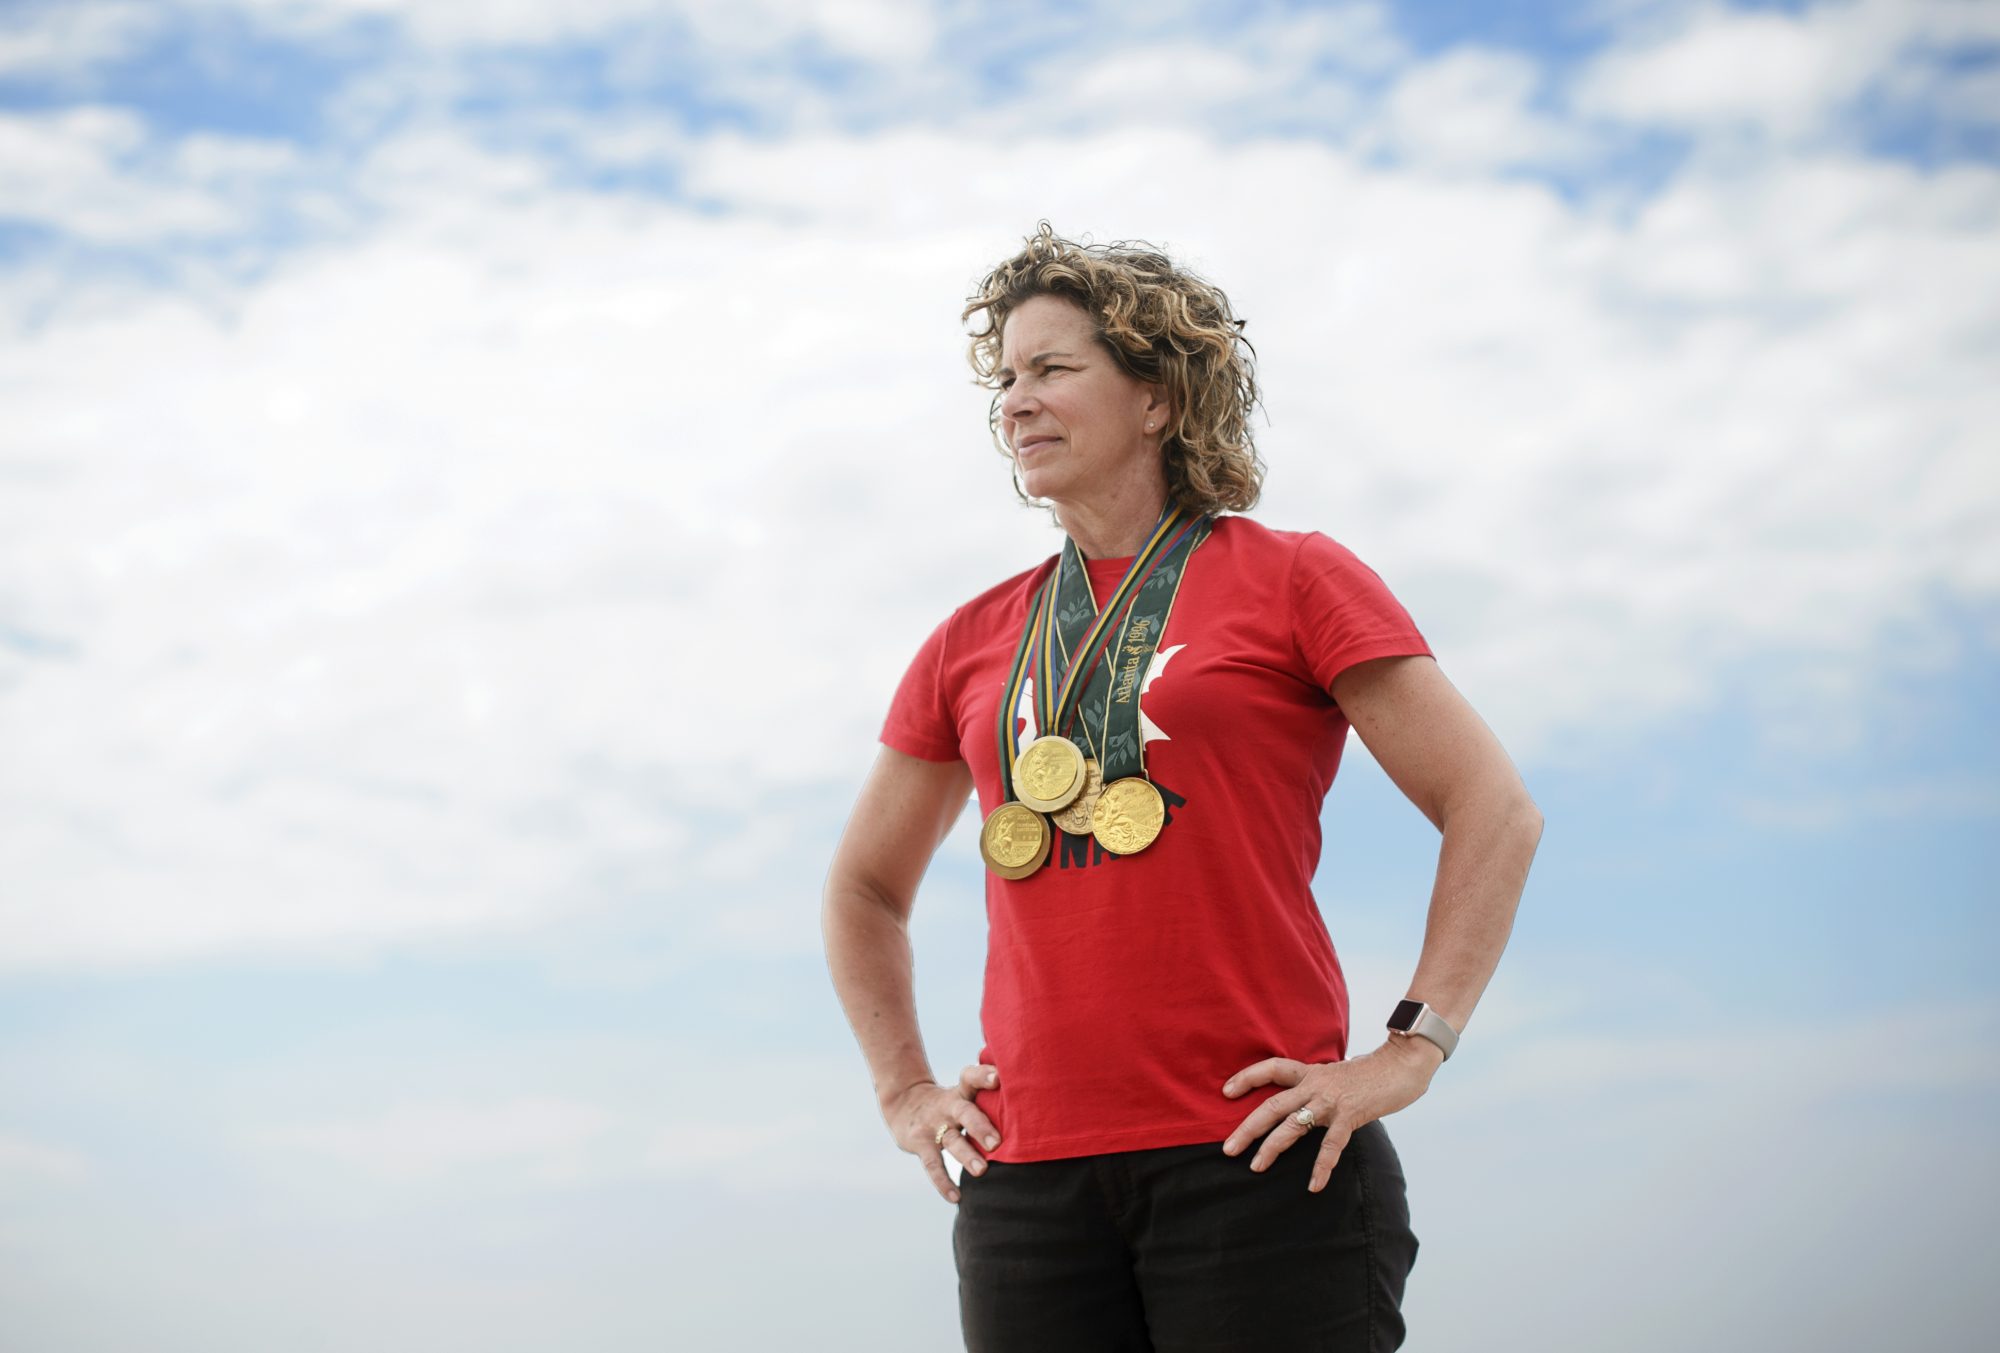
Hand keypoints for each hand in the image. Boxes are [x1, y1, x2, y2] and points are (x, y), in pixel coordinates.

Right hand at [882, 1063, 1001, 1203]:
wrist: (904, 1102)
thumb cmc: (949, 1102)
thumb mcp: (963, 1093)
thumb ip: (988, 1099)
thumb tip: (1030, 1108)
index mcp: (961, 1092)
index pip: (970, 1078)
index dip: (983, 1076)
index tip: (999, 1077)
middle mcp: (948, 1107)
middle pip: (965, 1112)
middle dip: (980, 1127)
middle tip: (997, 1142)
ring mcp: (933, 1125)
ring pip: (952, 1141)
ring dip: (966, 1156)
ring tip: (982, 1171)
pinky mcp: (920, 1143)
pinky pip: (932, 1165)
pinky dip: (943, 1182)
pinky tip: (956, 1197)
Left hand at [1220, 1037, 1441, 1190]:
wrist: (1403, 1063)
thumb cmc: (1373, 1072)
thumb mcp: (1338, 1076)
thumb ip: (1321, 1088)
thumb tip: (1308, 1104)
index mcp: (1310, 1072)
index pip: (1271, 1068)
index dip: (1247, 1078)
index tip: (1226, 1091)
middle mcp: (1314, 1084)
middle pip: (1271, 1104)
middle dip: (1247, 1128)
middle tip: (1228, 1148)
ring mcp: (1330, 1100)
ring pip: (1291, 1124)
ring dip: (1271, 1147)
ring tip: (1255, 1167)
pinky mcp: (1350, 1114)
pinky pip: (1330, 1144)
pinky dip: (1321, 1166)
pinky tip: (1314, 1185)